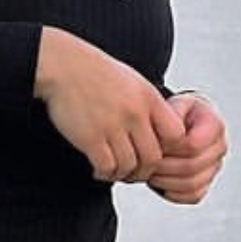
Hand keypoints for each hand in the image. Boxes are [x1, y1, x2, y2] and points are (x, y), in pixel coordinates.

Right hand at [35, 27, 185, 181]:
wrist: (64, 66)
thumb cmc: (97, 75)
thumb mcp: (133, 82)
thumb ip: (150, 106)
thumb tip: (163, 132)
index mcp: (149, 98)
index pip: (177, 135)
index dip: (169, 149)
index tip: (154, 152)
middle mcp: (134, 113)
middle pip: (153, 158)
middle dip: (144, 171)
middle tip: (134, 172)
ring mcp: (112, 126)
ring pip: (130, 167)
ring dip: (123, 175)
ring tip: (114, 172)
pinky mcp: (90, 137)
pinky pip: (107, 167)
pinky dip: (104, 174)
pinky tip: (99, 170)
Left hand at [143, 92, 227, 203]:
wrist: (175, 124)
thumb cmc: (172, 114)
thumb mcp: (170, 106)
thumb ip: (170, 115)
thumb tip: (167, 135)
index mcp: (215, 125)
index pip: (193, 145)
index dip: (169, 148)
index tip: (152, 143)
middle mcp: (219, 147)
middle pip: (192, 167)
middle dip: (164, 166)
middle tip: (145, 161)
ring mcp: (214, 168)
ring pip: (191, 184)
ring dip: (165, 181)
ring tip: (150, 171)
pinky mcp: (206, 184)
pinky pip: (192, 196)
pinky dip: (173, 192)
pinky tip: (160, 182)